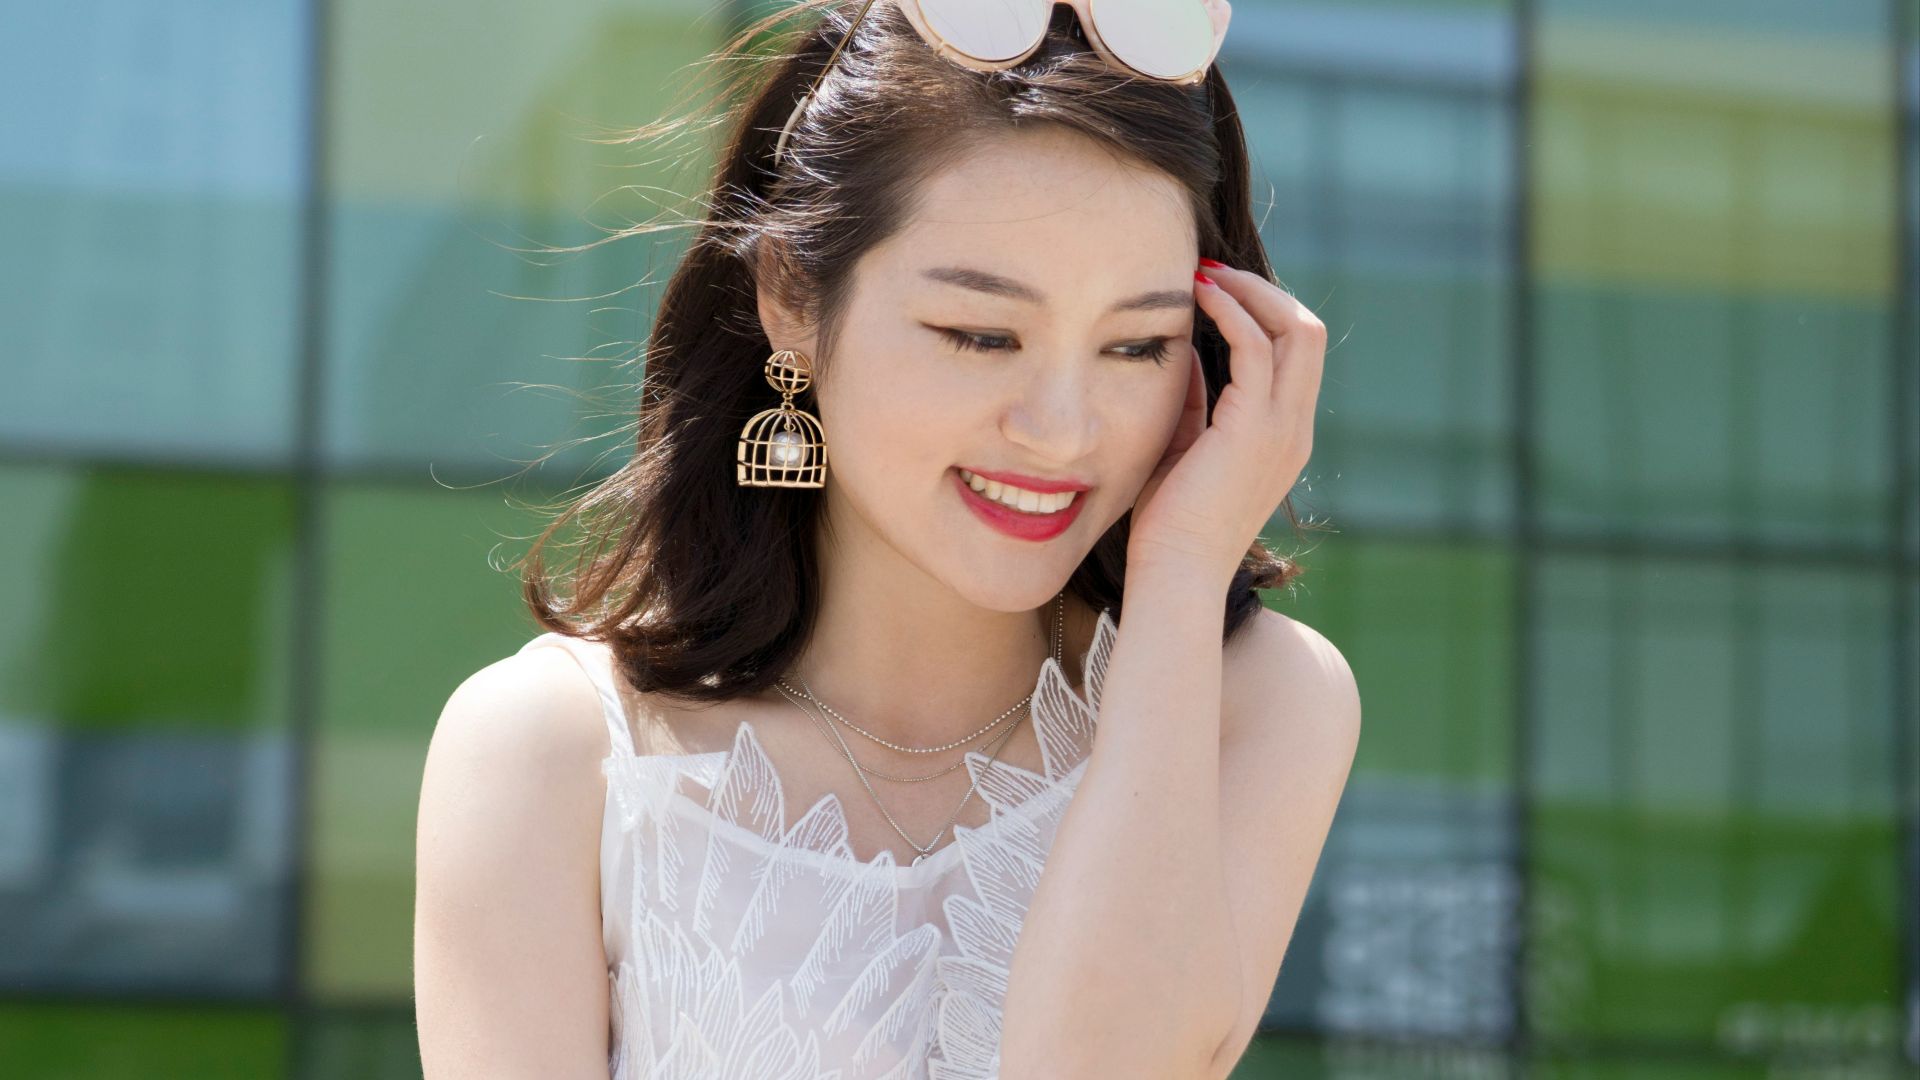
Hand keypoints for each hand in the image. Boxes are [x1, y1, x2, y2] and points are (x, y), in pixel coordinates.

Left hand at [1127, 259, 1325, 581]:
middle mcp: (1295, 429)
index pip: (1296, 354)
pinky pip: (1256, 347)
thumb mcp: (1186, 448)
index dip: (1263, 313)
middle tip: (1214, 271)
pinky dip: (1230, 312)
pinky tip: (1197, 298)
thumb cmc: (1170, 524)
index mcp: (1284, 436)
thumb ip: (1196, 401)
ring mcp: (1283, 429)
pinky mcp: (1255, 428)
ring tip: (1206, 274)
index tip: (1217, 291)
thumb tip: (1189, 349)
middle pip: (1308, 332)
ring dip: (1250, 292)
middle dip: (1263, 291)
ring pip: (1296, 329)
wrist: (1175, 573)